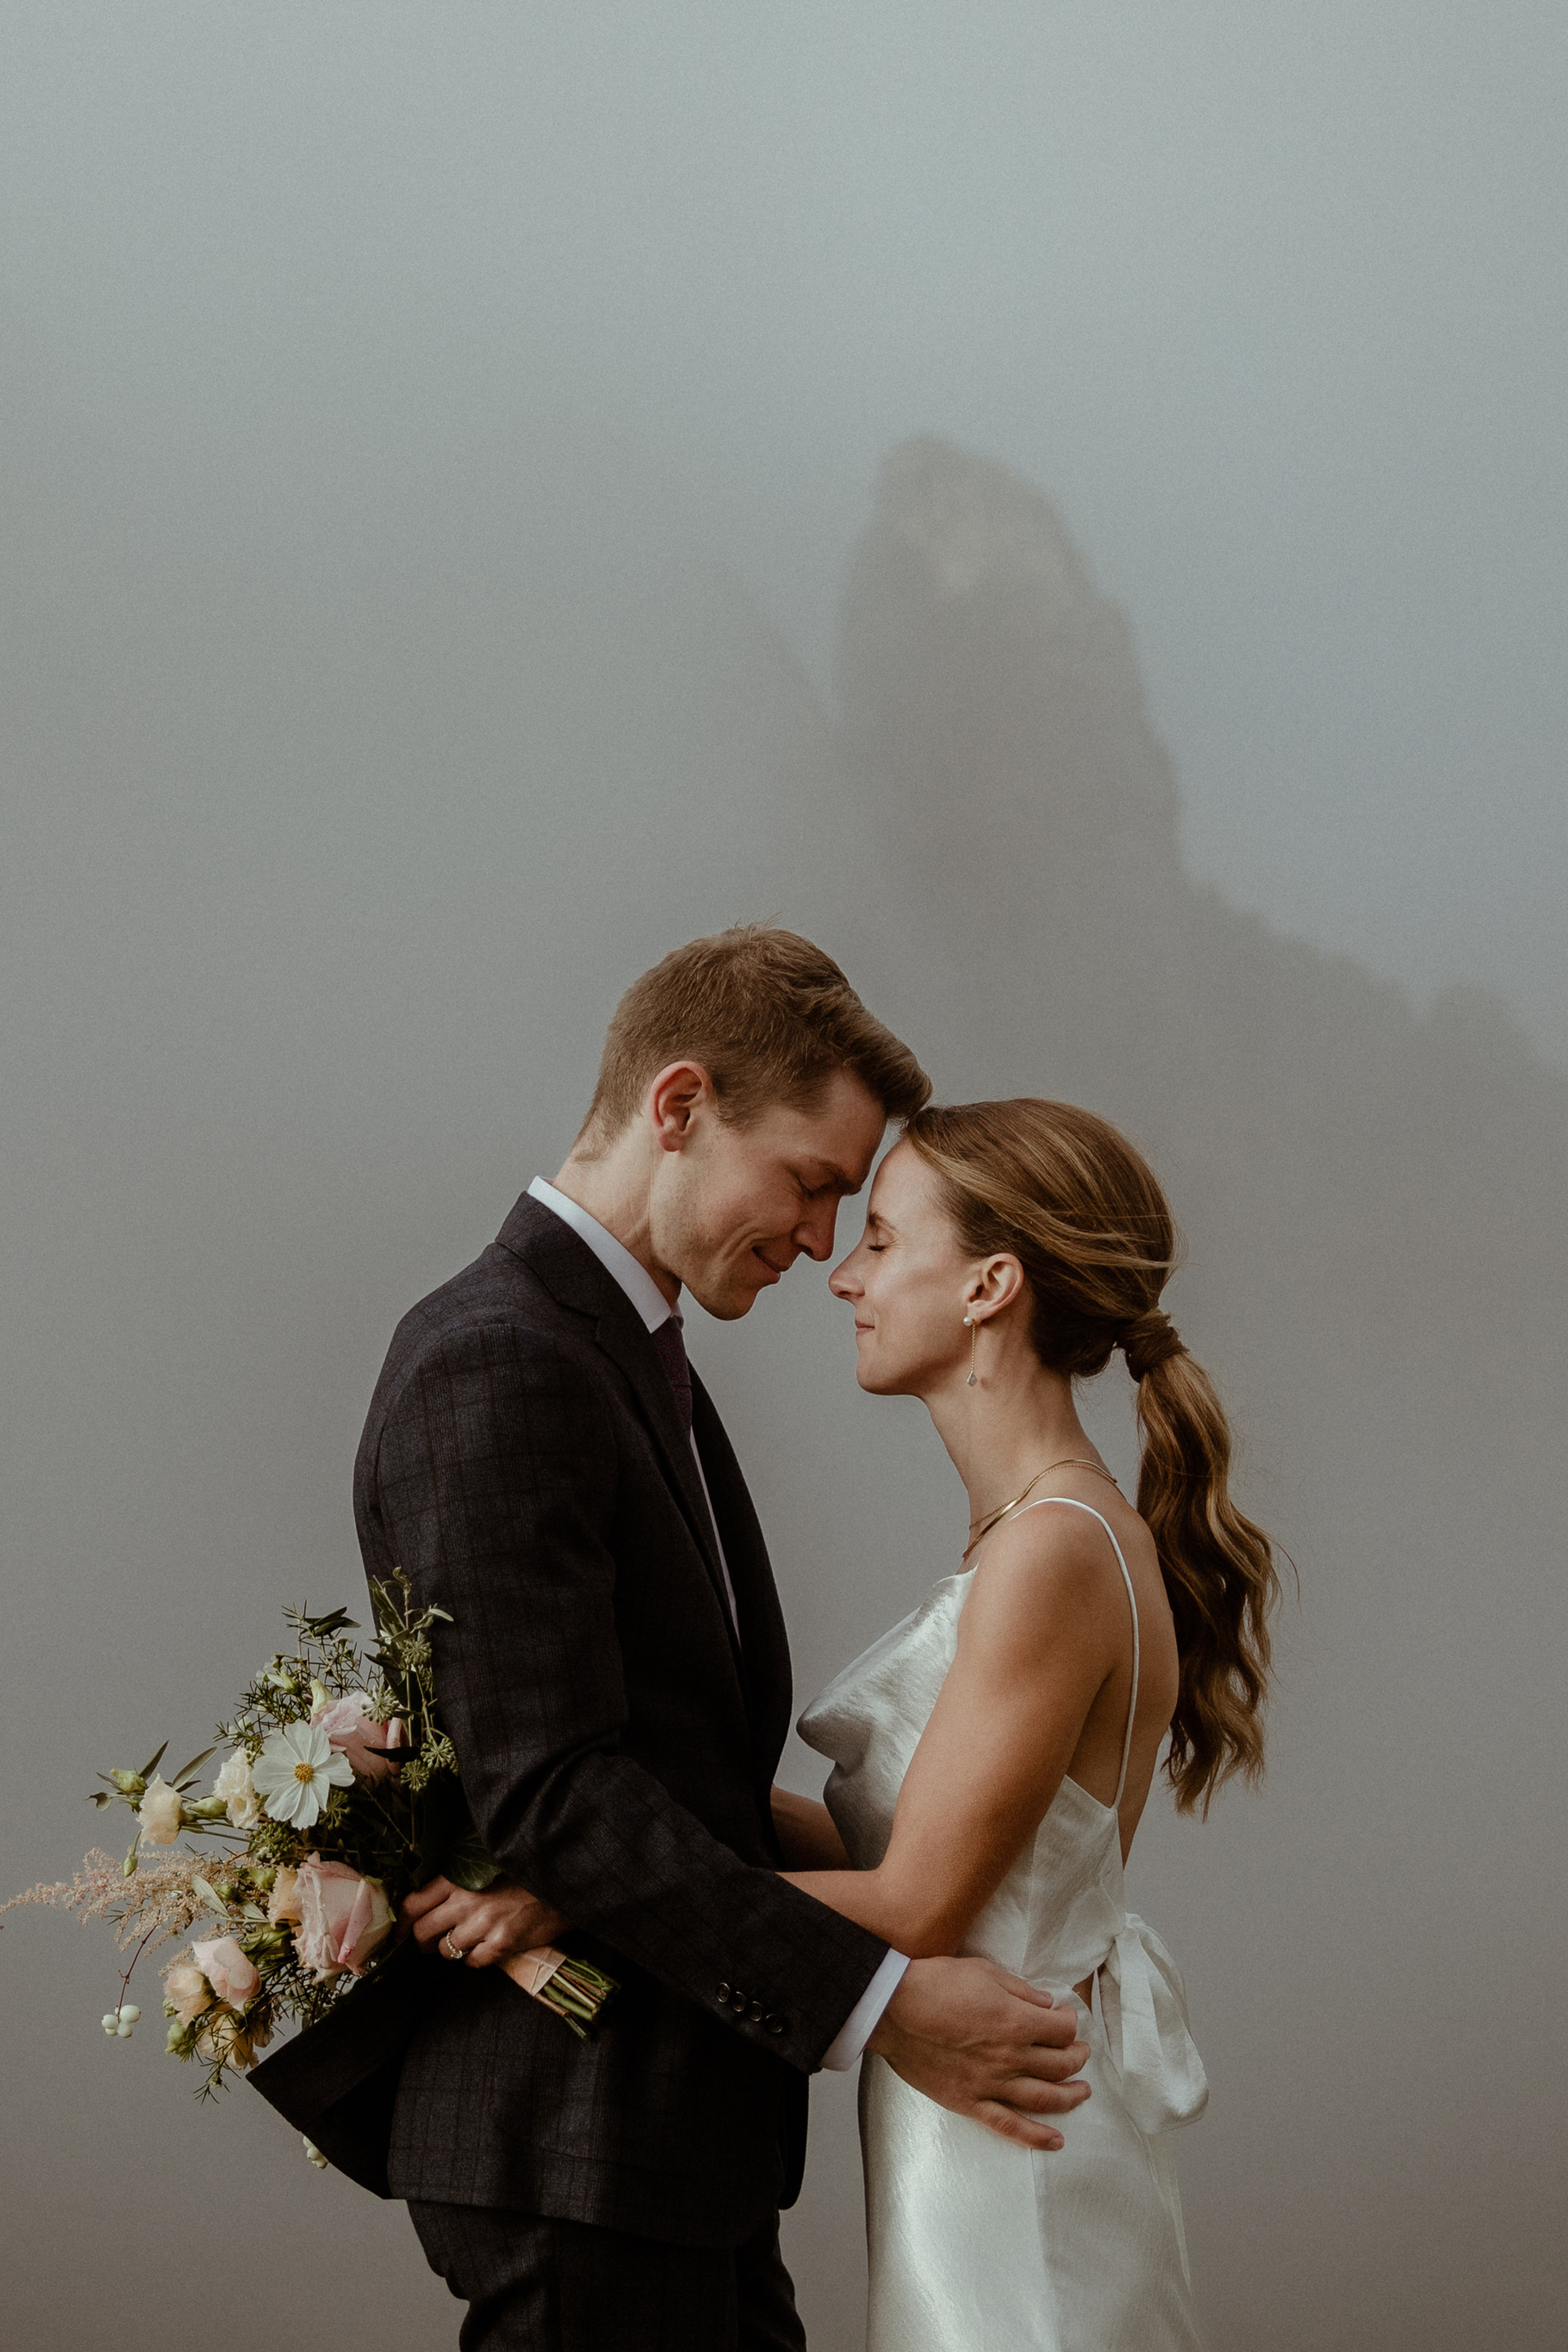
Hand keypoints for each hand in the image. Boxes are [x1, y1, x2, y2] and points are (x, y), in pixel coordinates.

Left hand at [399, 1876, 570, 1969]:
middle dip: (421, 1940)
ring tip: (461, 1940)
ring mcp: (484, 1926)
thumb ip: (458, 1879)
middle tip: (427, 1941)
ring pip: (446, 1951)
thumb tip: (430, 1899)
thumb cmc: (523, 1870)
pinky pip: (472, 1962)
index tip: (401, 1930)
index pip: (414, 1904)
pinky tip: (484, 1947)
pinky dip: (474, 1958)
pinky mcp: (501, 1945)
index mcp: (460, 1878)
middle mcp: (467, 1902)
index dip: (403, 1921)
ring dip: (449, 1949)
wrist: (562, 1880)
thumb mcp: (486, 1864)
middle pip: (423, 1931)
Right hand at [867, 1955, 1090, 2150]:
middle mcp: (1009, 2057)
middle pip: (1060, 2065)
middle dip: (1076, 2057)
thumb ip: (1020, 1990)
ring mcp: (990, 2084)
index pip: (1061, 2030)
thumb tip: (1046, 2003)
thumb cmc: (935, 1984)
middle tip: (1080, 2052)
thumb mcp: (984, 1972)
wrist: (892, 2010)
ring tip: (1082, 2092)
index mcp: (1015, 2022)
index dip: (1070, 2022)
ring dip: (1070, 2096)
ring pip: (1044, 2098)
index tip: (1065, 2016)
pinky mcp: (970, 2102)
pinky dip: (1036, 2137)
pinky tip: (1056, 2141)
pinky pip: (1009, 2126)